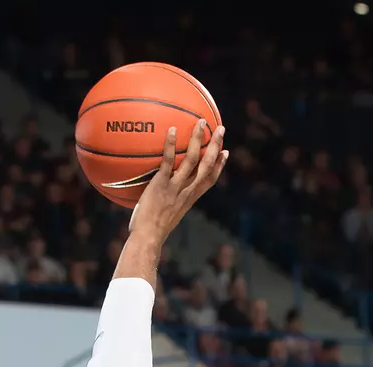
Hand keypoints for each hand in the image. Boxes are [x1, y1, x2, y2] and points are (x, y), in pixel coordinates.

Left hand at [128, 120, 226, 241]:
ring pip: (193, 160)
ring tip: (202, 122)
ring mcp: (175, 187)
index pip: (209, 179)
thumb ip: (166, 204)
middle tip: (221, 130)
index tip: (225, 153)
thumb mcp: (164, 217)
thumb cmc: (151, 232)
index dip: (219, 165)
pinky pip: (168, 161)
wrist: (148, 239)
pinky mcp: (161, 184)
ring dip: (199, 139)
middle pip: (207, 166)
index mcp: (190, 199)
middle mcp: (187, 191)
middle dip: (216, 147)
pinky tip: (172, 129)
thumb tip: (156, 198)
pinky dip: (171, 145)